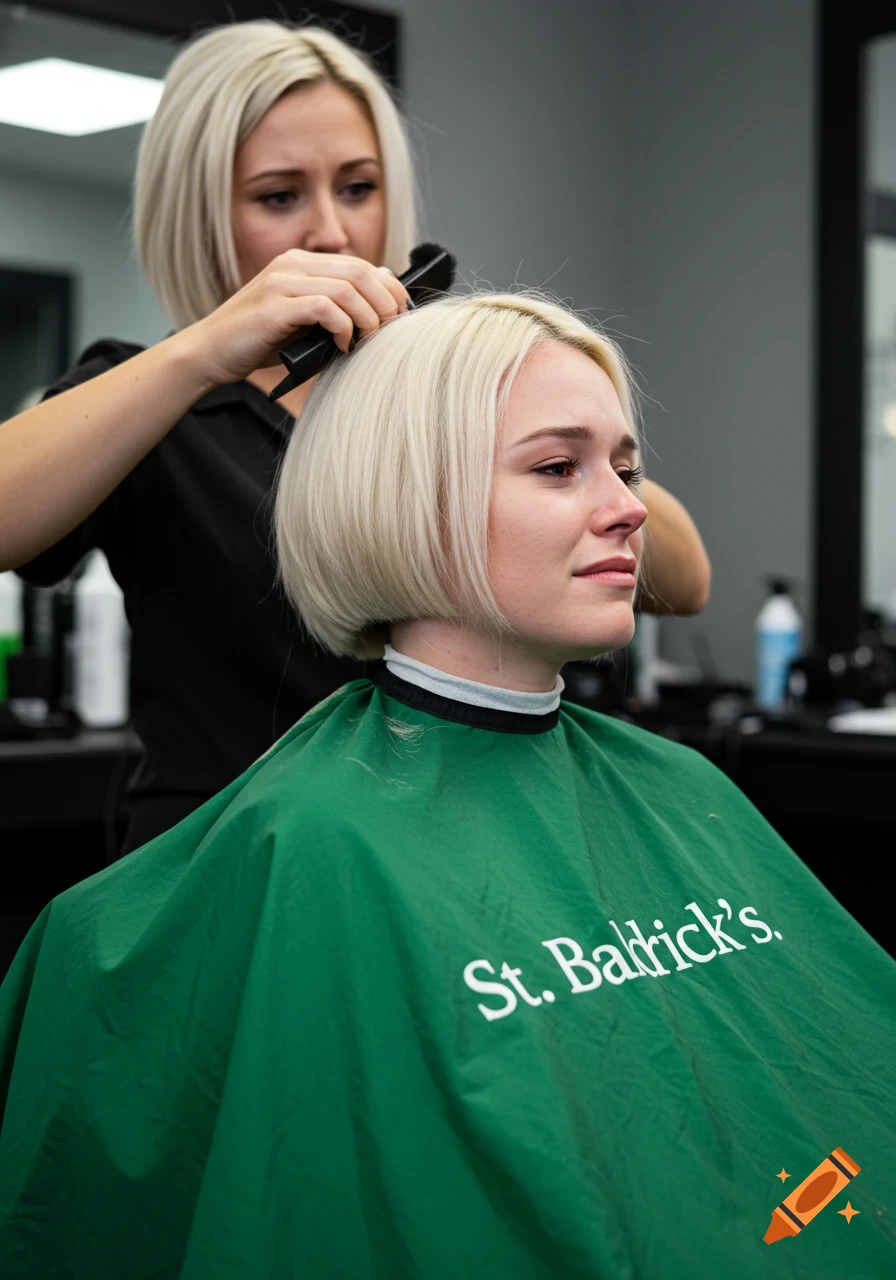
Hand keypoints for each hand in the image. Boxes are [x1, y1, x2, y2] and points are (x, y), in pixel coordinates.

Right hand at [182, 250, 410, 387]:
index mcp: (300, 263)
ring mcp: (281, 283)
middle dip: (386, 303)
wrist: (211, 352)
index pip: (361, 265)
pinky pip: (324, 308)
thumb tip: (379, 299)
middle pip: (361, 272)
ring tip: (370, 340)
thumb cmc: (258, 341)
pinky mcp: (274, 307)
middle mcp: (292, 265)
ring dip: (368, 317)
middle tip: (392, 331)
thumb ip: (333, 306)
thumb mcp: (303, 320)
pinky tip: (343, 345)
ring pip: (347, 288)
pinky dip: (343, 327)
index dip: (390, 288)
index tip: (401, 317)